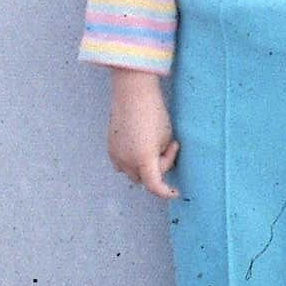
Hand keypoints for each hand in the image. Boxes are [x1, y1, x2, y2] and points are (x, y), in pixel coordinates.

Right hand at [107, 67, 180, 198]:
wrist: (132, 93)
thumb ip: (163, 156)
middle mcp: (126, 160)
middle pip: (144, 179)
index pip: (154, 186)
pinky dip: (131, 160)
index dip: (165, 192)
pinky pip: (121, 163)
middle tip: (167, 148)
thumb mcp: (167, 137)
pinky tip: (139, 145)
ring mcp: (115, 154)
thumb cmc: (154, 113)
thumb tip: (157, 164)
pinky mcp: (110, 147)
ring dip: (143, 167)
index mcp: (143, 159)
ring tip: (152, 145)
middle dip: (157, 169)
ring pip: (131, 172)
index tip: (174, 192)